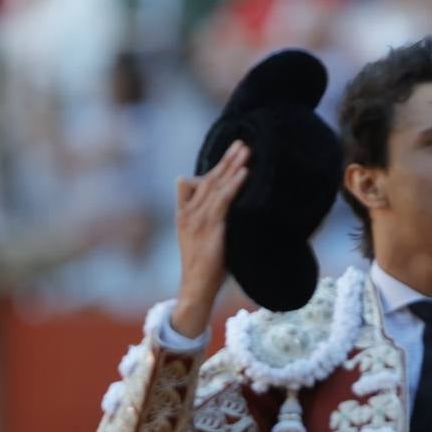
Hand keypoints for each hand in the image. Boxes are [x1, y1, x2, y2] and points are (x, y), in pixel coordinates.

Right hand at [171, 139, 249, 336]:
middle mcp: (190, 213)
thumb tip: (229, 213)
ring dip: (232, 165)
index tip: (232, 152)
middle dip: (226, 159)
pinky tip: (244, 172)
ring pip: (216, 185)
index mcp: (186, 213)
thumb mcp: (202, 239)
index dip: (216, 167)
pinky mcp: (210, 229)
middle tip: (242, 142)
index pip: (200, 183)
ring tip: (246, 150)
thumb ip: (210, 221)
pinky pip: (223, 201)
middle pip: (209, 179)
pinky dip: (234, 184)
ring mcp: (198, 220)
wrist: (195, 289)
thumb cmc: (204, 267)